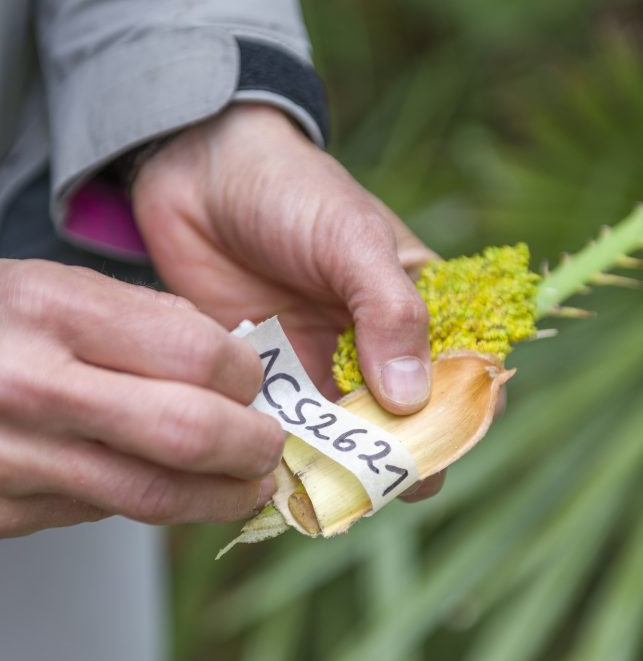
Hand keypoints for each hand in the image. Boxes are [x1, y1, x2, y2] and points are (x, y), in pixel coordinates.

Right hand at [0, 260, 282, 541]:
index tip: (254, 381)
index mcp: (48, 307)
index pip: (194, 353)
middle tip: (270, 447)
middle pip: (184, 433)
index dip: (245, 374)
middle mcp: (23, 384)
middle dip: (252, 448)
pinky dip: (146, 500)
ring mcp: (4, 458)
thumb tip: (235, 371)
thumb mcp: (53, 284)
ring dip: (219, 498)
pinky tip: (163, 485)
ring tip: (246, 487)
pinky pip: (100, 514)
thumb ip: (144, 322)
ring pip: (150, 496)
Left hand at [132, 103, 441, 500]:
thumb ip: (389, 311)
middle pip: (405, 425)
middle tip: (376, 481)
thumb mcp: (351, 238)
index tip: (443, 446)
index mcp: (417, 308)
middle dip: (396, 458)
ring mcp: (319, 370)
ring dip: (339, 468)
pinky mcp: (267, 382)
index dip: (462, 417)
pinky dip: (284, 456)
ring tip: (325, 487)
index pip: (463, 376)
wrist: (197, 174)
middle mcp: (373, 350)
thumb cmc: (290, 190)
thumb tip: (415, 398)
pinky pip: (284, 434)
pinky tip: (276, 473)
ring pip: (344, 441)